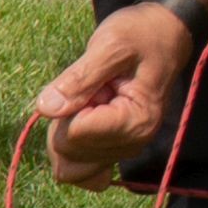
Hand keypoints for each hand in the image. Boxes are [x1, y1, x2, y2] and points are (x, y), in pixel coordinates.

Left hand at [31, 1, 193, 185]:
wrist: (162, 34)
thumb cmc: (140, 35)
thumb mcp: (110, 46)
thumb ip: (78, 79)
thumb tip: (45, 109)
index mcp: (135, 122)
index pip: (74, 134)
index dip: (69, 104)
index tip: (92, 78)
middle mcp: (132, 144)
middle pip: (68, 152)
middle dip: (65, 118)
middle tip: (91, 85)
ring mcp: (122, 151)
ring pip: (68, 166)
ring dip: (65, 131)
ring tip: (89, 98)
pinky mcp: (113, 151)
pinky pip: (78, 172)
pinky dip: (69, 150)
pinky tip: (80, 123)